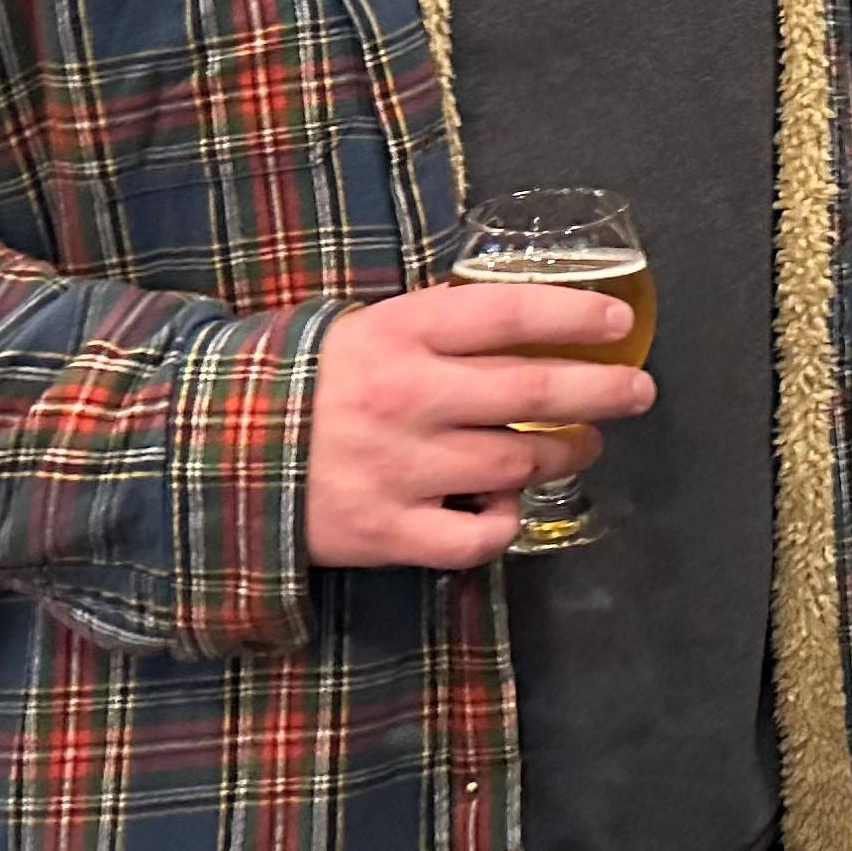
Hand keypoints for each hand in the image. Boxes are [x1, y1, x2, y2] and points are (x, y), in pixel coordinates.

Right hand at [305, 280, 658, 568]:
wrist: (213, 450)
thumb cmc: (309, 383)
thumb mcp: (368, 329)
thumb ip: (441, 329)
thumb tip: (533, 324)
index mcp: (400, 333)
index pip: (508, 312)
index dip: (573, 316)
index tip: (618, 322)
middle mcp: (408, 397)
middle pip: (535, 393)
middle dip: (603, 392)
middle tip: (638, 391)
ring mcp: (400, 468)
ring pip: (519, 467)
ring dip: (566, 456)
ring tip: (581, 446)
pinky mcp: (388, 532)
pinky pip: (478, 538)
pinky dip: (504, 525)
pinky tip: (504, 509)